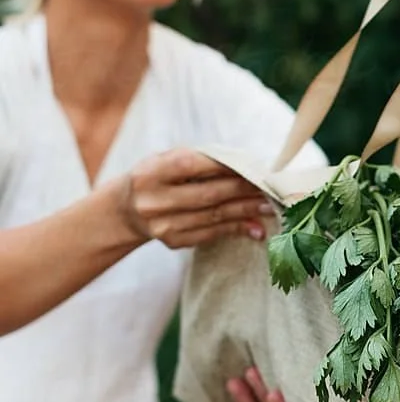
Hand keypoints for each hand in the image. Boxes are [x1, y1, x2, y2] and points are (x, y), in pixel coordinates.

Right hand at [117, 149, 273, 248]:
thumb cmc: (157, 176)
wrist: (127, 210)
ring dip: (246, 211)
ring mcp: (163, 224)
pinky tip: (256, 228)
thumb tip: (243, 166)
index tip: (252, 165)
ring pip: (214, 216)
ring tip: (269, 206)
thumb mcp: (165, 160)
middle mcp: (154, 201)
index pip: (191, 166)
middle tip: (270, 187)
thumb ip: (197, 160)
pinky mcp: (173, 241)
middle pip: (208, 194)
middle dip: (243, 190)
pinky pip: (211, 234)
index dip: (224, 166)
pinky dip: (236, 230)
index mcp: (151, 173)